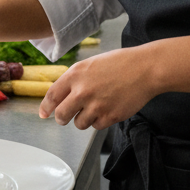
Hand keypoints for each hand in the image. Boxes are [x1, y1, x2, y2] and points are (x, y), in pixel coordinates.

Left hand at [38, 48, 157, 130]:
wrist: (145, 68)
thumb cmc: (120, 63)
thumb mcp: (92, 64)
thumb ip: (76, 79)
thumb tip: (62, 96)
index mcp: (76, 74)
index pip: (52, 95)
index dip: (46, 107)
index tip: (44, 114)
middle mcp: (83, 91)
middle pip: (62, 115)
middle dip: (62, 118)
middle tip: (65, 118)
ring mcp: (96, 105)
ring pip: (79, 123)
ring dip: (84, 119)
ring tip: (96, 106)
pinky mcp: (109, 116)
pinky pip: (96, 126)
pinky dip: (100, 120)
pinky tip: (108, 108)